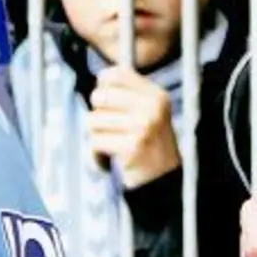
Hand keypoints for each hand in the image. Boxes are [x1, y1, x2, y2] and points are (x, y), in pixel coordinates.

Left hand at [88, 67, 180, 189]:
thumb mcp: (149, 113)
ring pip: (93, 120)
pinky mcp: (131, 147)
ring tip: (111, 146)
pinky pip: (95, 143)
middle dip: (97, 115)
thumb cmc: (149, 146)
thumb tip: (101, 77)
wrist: (163, 182)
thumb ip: (128, 95)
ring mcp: (143, 126)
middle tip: (109, 130)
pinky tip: (108, 162)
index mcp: (157, 95)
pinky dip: (96, 156)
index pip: (117, 74)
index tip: (106, 103)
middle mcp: (152, 107)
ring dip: (96, 137)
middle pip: (99, 96)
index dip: (103, 86)